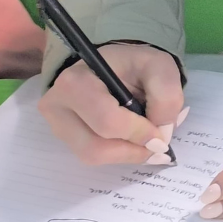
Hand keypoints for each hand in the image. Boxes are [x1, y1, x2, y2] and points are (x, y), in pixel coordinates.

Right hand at [38, 43, 183, 164]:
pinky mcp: (64, 137)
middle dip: (133, 149)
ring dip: (127, 153)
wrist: (114, 65)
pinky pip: (92, 156)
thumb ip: (166, 97)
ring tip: (145, 139)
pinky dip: (119, 153)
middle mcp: (57, 105)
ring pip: (93, 156)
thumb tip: (160, 135)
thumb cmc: (134, 65)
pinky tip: (132, 140)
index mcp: (76, 81)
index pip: (106, 121)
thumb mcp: (160, 67)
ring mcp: (56, 124)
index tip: (161, 133)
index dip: (138, 133)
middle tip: (157, 143)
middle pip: (95, 147)